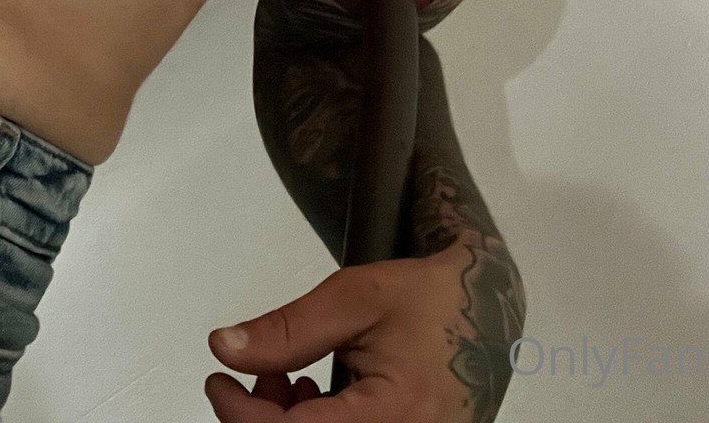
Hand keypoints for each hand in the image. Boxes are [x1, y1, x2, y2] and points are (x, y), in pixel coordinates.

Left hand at [204, 248, 518, 421]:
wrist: (489, 310)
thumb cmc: (431, 299)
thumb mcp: (355, 298)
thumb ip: (289, 330)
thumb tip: (227, 348)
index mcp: (393, 416)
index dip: (241, 413)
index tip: (218, 380)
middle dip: (261, 417)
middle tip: (256, 373)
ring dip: (287, 421)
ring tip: (289, 377)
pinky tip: (315, 394)